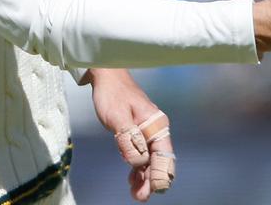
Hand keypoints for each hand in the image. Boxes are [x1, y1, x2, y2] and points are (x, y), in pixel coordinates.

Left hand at [87, 68, 175, 200]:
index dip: (161, 173)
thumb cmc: (113, 94)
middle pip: (159, 161)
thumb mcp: (118, 118)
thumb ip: (129, 139)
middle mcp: (155, 130)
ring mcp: (147, 133)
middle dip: (152, 180)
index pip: (164, 154)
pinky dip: (137, 169)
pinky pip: (141, 156)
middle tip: (140, 197)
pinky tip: (132, 181)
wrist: (106, 77)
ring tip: (136, 195)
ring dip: (144, 178)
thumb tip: (137, 162)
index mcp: (156, 125)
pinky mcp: (137, 134)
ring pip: (149, 161)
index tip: (155, 189)